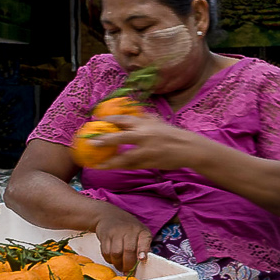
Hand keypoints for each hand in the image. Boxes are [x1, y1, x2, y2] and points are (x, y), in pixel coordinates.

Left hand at [94, 115, 213, 172]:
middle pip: (120, 137)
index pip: (124, 119)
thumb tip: (131, 111)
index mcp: (145, 124)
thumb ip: (144, 118)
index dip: (109, 120)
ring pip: (125, 157)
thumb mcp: (158, 122)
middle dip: (104, 140)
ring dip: (110, 162)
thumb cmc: (172, 134)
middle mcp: (145, 136)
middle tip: (91, 142)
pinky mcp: (150, 163)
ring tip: (97, 165)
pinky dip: (122, 167)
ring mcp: (147, 151)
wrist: (189, 148)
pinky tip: (112, 168)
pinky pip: (133, 166)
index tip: (97, 121)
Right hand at [94, 207, 152, 273]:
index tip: (142, 259)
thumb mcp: (140, 234)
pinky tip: (113, 260)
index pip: (144, 240)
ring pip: (116, 253)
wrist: (109, 215)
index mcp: (141, 231)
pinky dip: (109, 259)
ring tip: (120, 267)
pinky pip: (106, 252)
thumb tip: (144, 262)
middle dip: (128, 265)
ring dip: (118, 264)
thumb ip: (143, 246)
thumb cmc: (128, 229)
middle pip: (128, 250)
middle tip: (128, 272)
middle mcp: (129, 230)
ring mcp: (116, 232)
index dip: (143, 250)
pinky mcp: (104, 235)